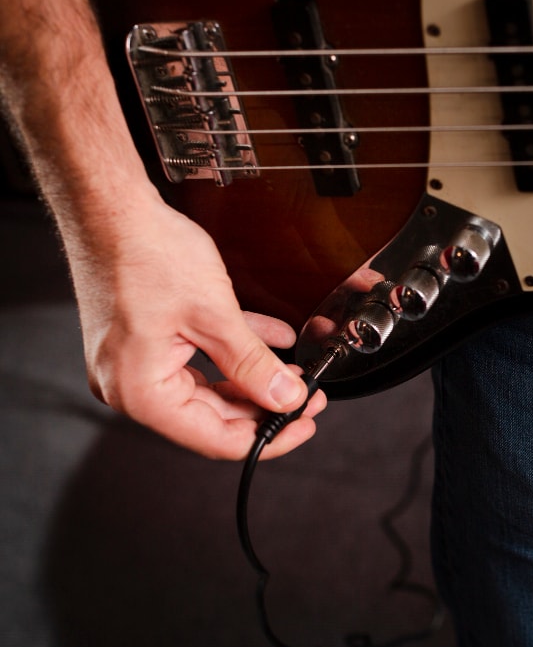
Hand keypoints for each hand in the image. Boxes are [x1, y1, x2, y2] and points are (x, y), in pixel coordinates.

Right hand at [69, 190, 326, 459]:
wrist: (110, 207)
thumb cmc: (144, 253)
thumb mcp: (214, 315)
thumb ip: (253, 364)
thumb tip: (286, 398)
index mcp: (141, 392)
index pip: (216, 438)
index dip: (269, 436)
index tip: (303, 424)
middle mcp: (131, 386)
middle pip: (213, 416)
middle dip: (265, 406)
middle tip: (308, 397)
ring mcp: (136, 363)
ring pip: (209, 387)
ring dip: (253, 380)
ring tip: (294, 374)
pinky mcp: (145, 341)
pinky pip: (197, 359)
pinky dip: (234, 353)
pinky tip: (271, 343)